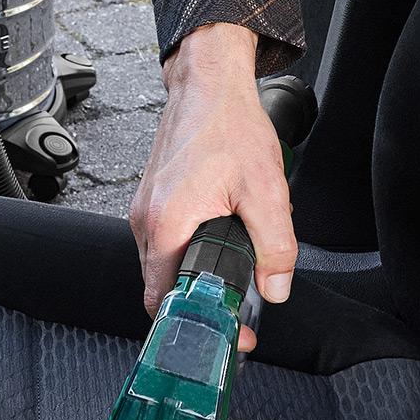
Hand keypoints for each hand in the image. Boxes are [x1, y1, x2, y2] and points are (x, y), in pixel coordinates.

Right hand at [130, 22, 295, 350]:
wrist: (208, 82)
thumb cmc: (227, 125)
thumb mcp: (266, 191)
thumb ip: (275, 247)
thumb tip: (275, 289)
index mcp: (165, 226)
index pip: (162, 302)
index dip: (197, 326)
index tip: (229, 336)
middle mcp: (144, 221)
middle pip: (163, 287)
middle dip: (201, 303)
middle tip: (240, 312)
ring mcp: (145, 209)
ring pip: (165, 264)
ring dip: (198, 274)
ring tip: (237, 269)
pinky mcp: (152, 199)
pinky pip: (167, 240)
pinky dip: (192, 249)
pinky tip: (222, 237)